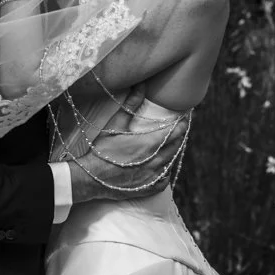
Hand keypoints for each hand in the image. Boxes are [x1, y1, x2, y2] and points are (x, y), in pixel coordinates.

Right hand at [62, 104, 189, 203]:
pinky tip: (161, 167)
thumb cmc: (101, 150)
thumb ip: (131, 105)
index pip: (176, 132)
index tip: (184, 117)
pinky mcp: (147, 188)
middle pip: (176, 146)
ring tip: (169, 144)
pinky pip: (164, 181)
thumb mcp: (115, 125)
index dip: (183, 123)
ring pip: (171, 162)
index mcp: (150, 144)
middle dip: (179, 135)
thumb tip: (141, 85)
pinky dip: (165, 173)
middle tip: (179, 128)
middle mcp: (155, 161)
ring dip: (172, 152)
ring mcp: (152, 176)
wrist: (90, 178)